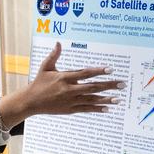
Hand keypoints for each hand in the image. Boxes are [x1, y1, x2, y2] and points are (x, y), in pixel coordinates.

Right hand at [0, 42, 125, 128]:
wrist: (31, 102)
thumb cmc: (38, 82)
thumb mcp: (45, 67)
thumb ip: (54, 55)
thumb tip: (58, 43)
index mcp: (64, 77)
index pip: (85, 73)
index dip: (98, 71)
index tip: (110, 69)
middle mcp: (69, 89)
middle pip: (93, 87)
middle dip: (108, 85)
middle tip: (122, 84)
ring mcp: (71, 101)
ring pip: (92, 100)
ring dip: (106, 99)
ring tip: (119, 99)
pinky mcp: (70, 109)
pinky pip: (86, 109)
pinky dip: (97, 109)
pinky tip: (107, 108)